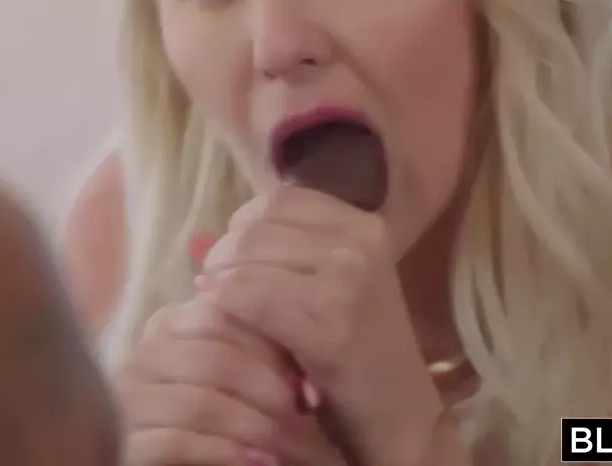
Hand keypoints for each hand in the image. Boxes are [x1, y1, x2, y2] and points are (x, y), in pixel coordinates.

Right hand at [116, 290, 347, 465]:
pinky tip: (257, 460)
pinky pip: (175, 443)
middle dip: (268, 388)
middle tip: (302, 413)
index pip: (220, 314)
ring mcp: (127, 401)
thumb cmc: (233, 418)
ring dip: (253, 425)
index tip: (311, 383)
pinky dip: (225, 452)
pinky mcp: (126, 445)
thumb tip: (306, 376)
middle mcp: (142, 356)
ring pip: (198, 403)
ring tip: (285, 443)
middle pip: (213, 358)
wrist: (207, 456)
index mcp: (169, 325)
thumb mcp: (252, 381)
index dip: (272, 347)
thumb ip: (268, 357)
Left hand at [198, 185, 445, 465]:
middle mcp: (360, 244)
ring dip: (219, 280)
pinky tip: (218, 314)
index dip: (245, 224)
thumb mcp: (340, 278)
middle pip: (257, 228)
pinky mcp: (329, 326)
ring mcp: (347, 283)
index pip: (279, 200)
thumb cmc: (359, 346)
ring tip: (218, 302)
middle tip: (214, 283)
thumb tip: (215, 234)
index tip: (237, 256)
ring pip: (246, 258)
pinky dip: (224, 302)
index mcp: (364, 224)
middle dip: (224, 255)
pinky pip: (248, 296)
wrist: (397, 412)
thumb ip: (295, 246)